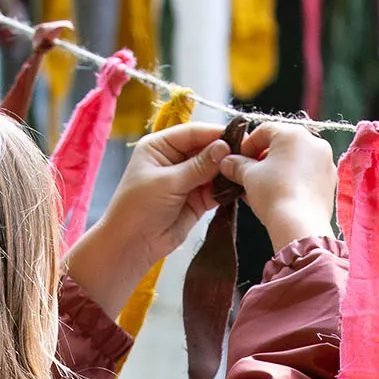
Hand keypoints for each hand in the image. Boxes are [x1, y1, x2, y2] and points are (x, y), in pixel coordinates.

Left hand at [65, 124, 228, 317]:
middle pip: (206, 149)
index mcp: (160, 146)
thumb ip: (199, 165)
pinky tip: (238, 186)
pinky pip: (215, 189)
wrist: (131, 246)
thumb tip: (224, 147)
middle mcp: (174, 160)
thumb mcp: (168, 182)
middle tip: (247, 153)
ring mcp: (186, 180)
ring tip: (245, 170)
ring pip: (213, 170)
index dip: (215, 133)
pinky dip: (226, 189)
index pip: (192, 133)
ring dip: (227, 171)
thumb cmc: (139, 208)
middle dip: (224, 152)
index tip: (238, 134)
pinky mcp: (195, 200)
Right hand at [217, 122, 336, 252]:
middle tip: (249, 176)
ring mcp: (325, 161)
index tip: (237, 161)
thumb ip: (237, 165)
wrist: (300, 225)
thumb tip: (227, 162)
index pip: (264, 130)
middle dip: (263, 159)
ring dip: (278, 171)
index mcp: (293, 133)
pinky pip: (307, 176)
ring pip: (296, 161)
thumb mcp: (249, 177)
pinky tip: (281, 197)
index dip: (247, 145)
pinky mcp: (330, 181)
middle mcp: (314, 142)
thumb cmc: (273, 194)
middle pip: (282, 145)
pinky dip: (293, 181)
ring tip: (263, 190)